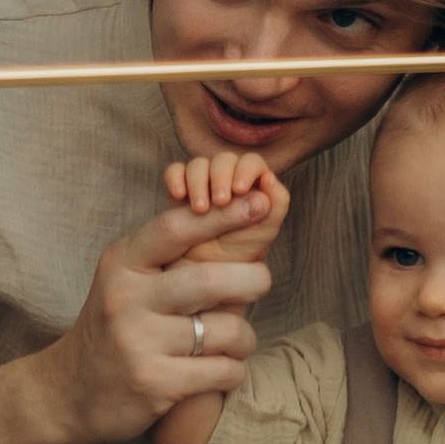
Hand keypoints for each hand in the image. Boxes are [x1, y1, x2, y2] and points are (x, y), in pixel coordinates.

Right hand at [44, 192, 276, 443]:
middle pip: (210, 279)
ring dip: (245, 337)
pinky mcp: (154, 383)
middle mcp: (125, 299)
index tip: (259, 204)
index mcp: (121, 264)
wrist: (69, 392)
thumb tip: (239, 219)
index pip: (176, 228)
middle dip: (252, 279)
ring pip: (225, 330)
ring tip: (238, 340)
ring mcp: (138, 342)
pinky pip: (222, 370)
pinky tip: (224, 369)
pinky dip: (235, 370)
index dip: (222, 215)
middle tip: (262, 282)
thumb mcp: (127, 282)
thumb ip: (170, 257)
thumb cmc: (115, 328)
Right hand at [165, 151, 289, 262]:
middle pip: (227, 159)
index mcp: (252, 193)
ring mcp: (202, 187)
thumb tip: (269, 184)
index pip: (254, 165)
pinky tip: (178, 196)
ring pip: (200, 164)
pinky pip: (175, 171)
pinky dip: (176, 178)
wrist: (190, 283)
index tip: (239, 189)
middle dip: (223, 175)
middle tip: (219, 201)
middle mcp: (227, 185)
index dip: (248, 169)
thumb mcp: (253, 243)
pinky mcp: (178, 193)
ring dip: (199, 180)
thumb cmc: (229, 266)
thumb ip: (267, 214)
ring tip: (200, 209)